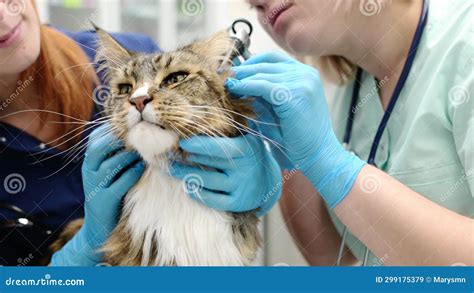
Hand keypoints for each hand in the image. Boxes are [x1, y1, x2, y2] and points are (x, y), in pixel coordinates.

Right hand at [50, 124, 144, 265]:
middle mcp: (88, 171)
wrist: (99, 227)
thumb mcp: (111, 171)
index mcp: (90, 160)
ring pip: (111, 164)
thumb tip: (139, 131)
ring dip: (130, 156)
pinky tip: (142, 169)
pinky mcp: (103, 201)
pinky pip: (119, 183)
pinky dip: (132, 174)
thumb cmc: (111, 192)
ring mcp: (94, 186)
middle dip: (121, 139)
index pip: (96, 136)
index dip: (114, 128)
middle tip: (141, 135)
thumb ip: (119, 153)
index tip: (134, 123)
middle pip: (100, 147)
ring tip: (146, 152)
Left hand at [169, 134, 281, 215]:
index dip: (200, 145)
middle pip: (211, 163)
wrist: (267, 181)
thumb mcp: (246, 137)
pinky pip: (214, 201)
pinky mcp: (237, 202)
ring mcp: (242, 186)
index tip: (182, 142)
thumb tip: (201, 115)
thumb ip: (229, 129)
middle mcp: (246, 168)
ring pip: (209, 181)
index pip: (222, 147)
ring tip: (173, 169)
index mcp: (248, 148)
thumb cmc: (248, 154)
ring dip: (187, 175)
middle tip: (169, 153)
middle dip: (188, 158)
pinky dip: (199, 194)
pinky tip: (188, 186)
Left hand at [226, 52, 365, 207]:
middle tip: (221, 78)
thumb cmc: (297, 140)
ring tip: (225, 87)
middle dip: (242, 70)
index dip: (250, 64)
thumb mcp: (277, 112)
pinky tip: (233, 91)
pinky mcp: (295, 94)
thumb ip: (262, 96)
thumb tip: (236, 84)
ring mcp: (303, 82)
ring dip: (241, 78)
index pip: (272, 59)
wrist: (318, 157)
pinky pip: (262, 85)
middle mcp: (307, 74)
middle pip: (266, 62)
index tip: (232, 74)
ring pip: (262, 73)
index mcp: (306, 75)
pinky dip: (245, 86)